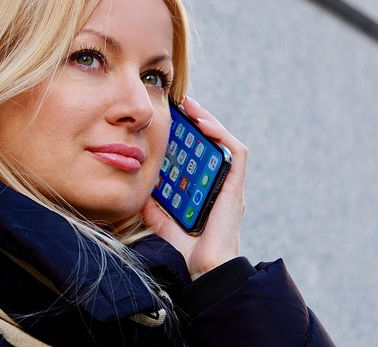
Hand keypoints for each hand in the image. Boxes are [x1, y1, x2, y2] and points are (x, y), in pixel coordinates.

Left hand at [143, 96, 247, 279]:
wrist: (204, 271)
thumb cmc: (189, 252)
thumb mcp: (164, 222)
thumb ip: (155, 207)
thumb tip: (141, 191)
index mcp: (205, 190)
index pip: (199, 155)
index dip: (188, 136)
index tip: (171, 120)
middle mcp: (220, 184)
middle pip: (211, 145)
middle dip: (196, 122)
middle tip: (178, 106)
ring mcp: (229, 185)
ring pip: (224, 143)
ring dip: (208, 121)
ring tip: (189, 106)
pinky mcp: (236, 187)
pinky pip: (235, 153)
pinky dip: (221, 135)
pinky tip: (203, 123)